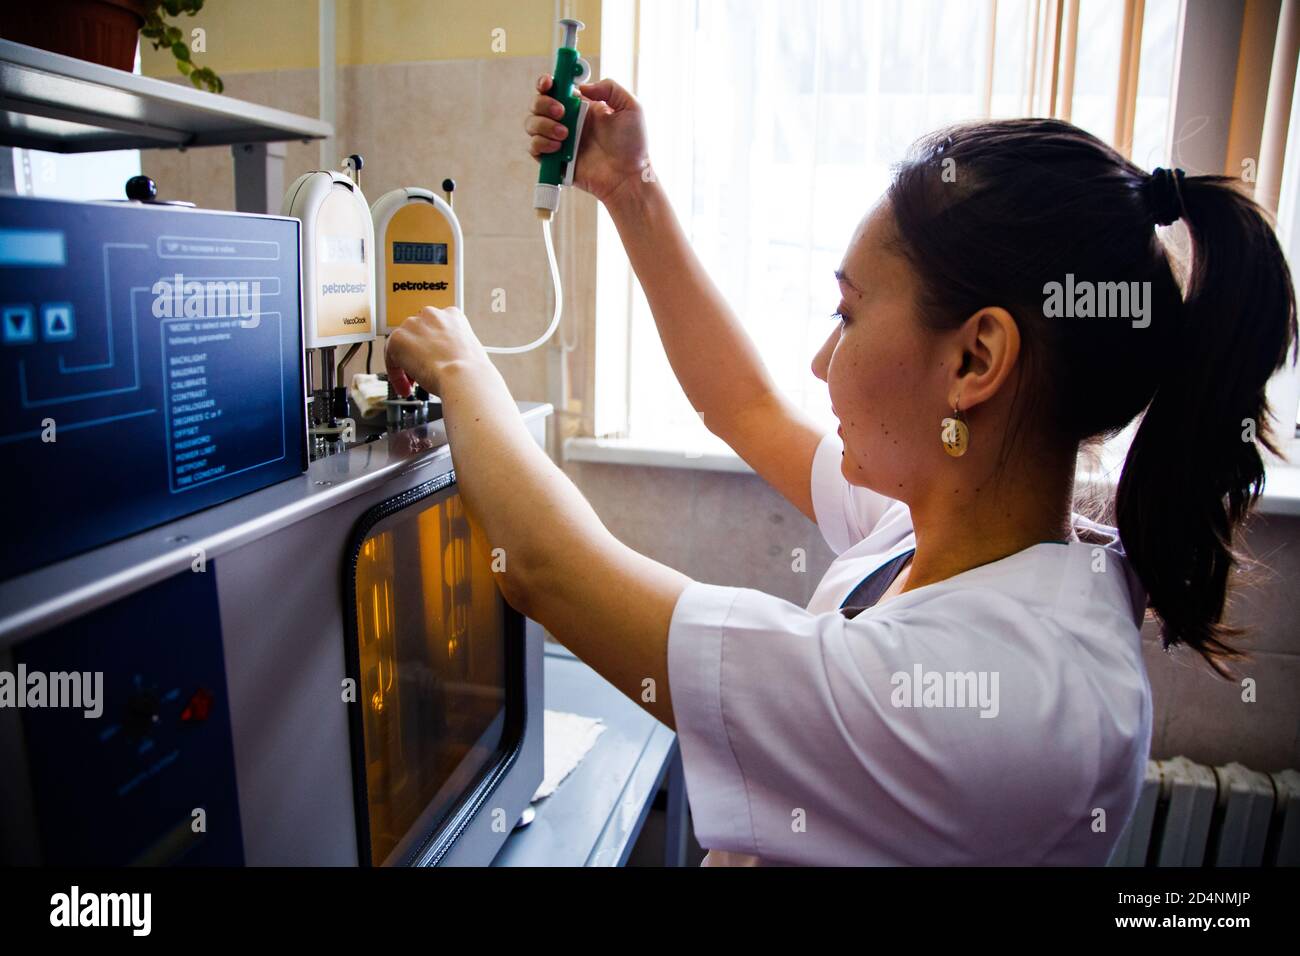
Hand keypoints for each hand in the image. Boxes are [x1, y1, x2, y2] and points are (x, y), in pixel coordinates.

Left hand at [384, 306, 489, 397]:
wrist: (463, 377)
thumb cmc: (471, 371)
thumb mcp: (468, 350)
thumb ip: (451, 347)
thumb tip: (442, 357)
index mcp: (453, 315)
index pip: (434, 328)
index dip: (431, 348)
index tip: (433, 361)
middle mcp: (432, 315)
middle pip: (416, 335)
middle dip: (417, 355)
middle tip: (421, 374)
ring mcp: (414, 324)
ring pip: (402, 346)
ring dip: (405, 365)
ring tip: (413, 384)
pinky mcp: (398, 338)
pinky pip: (391, 358)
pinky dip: (396, 375)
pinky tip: (406, 387)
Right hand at [526, 75, 649, 205]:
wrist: (628, 176)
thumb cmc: (633, 144)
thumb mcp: (631, 107)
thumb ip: (610, 88)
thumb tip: (581, 87)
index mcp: (581, 106)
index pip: (555, 88)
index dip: (546, 82)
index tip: (549, 83)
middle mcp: (567, 120)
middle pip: (538, 103)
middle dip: (544, 103)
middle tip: (561, 112)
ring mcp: (559, 140)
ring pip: (532, 123)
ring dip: (543, 124)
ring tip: (565, 135)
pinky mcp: (554, 160)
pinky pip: (533, 147)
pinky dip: (541, 143)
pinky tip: (558, 147)